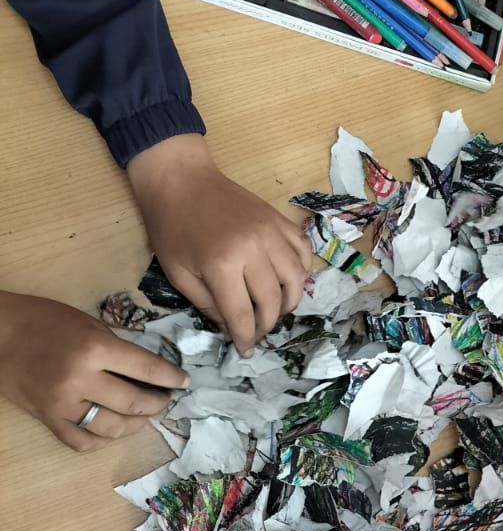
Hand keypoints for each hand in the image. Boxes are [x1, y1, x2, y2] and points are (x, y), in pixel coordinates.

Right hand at [0, 292, 187, 449]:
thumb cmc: (44, 321)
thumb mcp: (88, 323)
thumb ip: (118, 349)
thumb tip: (151, 372)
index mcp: (95, 348)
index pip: (148, 370)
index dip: (172, 379)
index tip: (184, 383)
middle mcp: (81, 380)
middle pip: (134, 404)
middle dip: (157, 404)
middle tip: (164, 399)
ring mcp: (63, 404)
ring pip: (112, 428)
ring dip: (135, 424)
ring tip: (143, 415)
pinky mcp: (48, 419)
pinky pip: (82, 442)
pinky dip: (102, 439)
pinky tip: (112, 428)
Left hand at [126, 134, 310, 357]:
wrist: (181, 180)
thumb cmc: (172, 227)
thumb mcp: (177, 273)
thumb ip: (207, 304)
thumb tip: (232, 326)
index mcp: (222, 264)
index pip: (243, 314)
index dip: (245, 338)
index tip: (245, 350)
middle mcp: (254, 249)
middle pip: (273, 301)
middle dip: (267, 325)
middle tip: (257, 333)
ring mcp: (271, 232)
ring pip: (296, 280)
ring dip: (289, 302)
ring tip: (276, 310)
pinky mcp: (280, 220)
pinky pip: (303, 251)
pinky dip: (302, 271)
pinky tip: (289, 280)